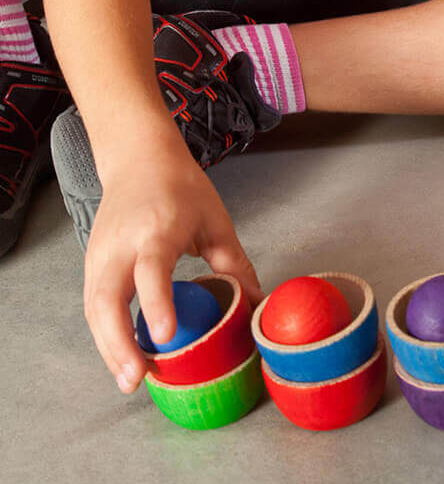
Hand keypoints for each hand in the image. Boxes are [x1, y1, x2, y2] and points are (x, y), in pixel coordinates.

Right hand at [83, 134, 261, 393]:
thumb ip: (233, 261)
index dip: (156, 304)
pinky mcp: (91, 264)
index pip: (151, 270)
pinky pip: (93, 306)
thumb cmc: (180, 188)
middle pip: (108, 299)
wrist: (139, 160)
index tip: (164, 336)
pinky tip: (123, 357)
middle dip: (119, 343)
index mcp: (157, 228)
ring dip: (109, 347)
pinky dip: (104, 335)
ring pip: (95, 309)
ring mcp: (100, 255)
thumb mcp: (215, 219)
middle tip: (138, 379)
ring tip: (131, 380)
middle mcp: (122, 244)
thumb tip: (255, 300)